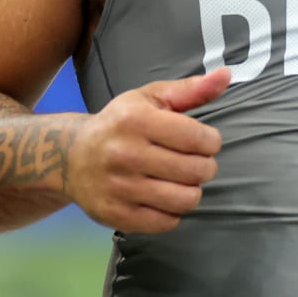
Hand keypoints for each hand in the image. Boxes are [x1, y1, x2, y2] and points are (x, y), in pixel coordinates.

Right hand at [68, 68, 229, 233]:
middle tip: (194, 162)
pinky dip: (173, 212)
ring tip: (180, 180)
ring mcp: (118, 187)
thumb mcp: (151, 98)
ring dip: (191, 191)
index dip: (212, 142)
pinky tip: (162, 197)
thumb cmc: (121, 123)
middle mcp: (124, 153)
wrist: (72, 157)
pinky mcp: (115, 214)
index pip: (198, 139)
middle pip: (196, 171)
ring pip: (185, 200)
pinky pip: (167, 222)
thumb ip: (191, 89)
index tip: (204, 141)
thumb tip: (226, 74)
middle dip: (205, 167)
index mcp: (135, 120)